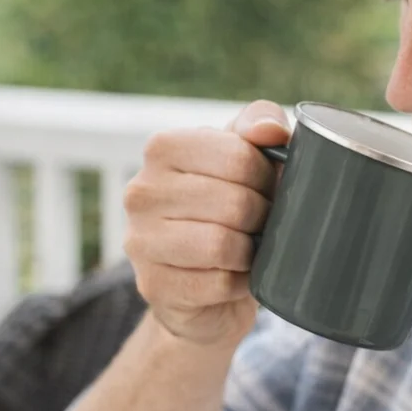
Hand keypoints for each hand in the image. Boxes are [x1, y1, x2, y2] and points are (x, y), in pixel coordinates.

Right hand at [124, 99, 290, 347]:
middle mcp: (141, 191)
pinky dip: (240, 283)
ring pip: (222, 245)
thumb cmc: (232, 210)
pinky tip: (234, 277)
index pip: (239, 156)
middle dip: (263, 219)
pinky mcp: (153, 285)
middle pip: (235, 203)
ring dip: (251, 253)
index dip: (268, 178)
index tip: (267, 189)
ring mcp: (140, 240)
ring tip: (249, 249)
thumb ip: (261, 125)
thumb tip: (270, 131)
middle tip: (262, 225)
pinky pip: (218, 284)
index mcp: (163, 148)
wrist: (206, 285)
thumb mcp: (247, 158)